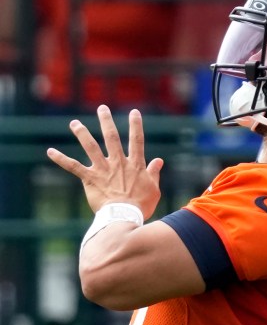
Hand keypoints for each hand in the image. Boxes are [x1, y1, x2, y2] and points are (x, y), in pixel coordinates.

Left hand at [47, 105, 163, 218]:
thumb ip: (154, 173)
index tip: (134, 112)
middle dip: (106, 121)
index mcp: (135, 165)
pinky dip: (61, 159)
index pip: (137, 140)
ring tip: (74, 123)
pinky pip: (73, 167)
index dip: (136, 125)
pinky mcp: (90, 179)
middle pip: (111, 137)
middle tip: (102, 108)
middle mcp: (118, 163)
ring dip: (82, 134)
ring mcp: (103, 170)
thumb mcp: (154, 189)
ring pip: (91, 147)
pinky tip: (50, 151)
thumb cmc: (141, 205)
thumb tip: (159, 161)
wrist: (123, 216)